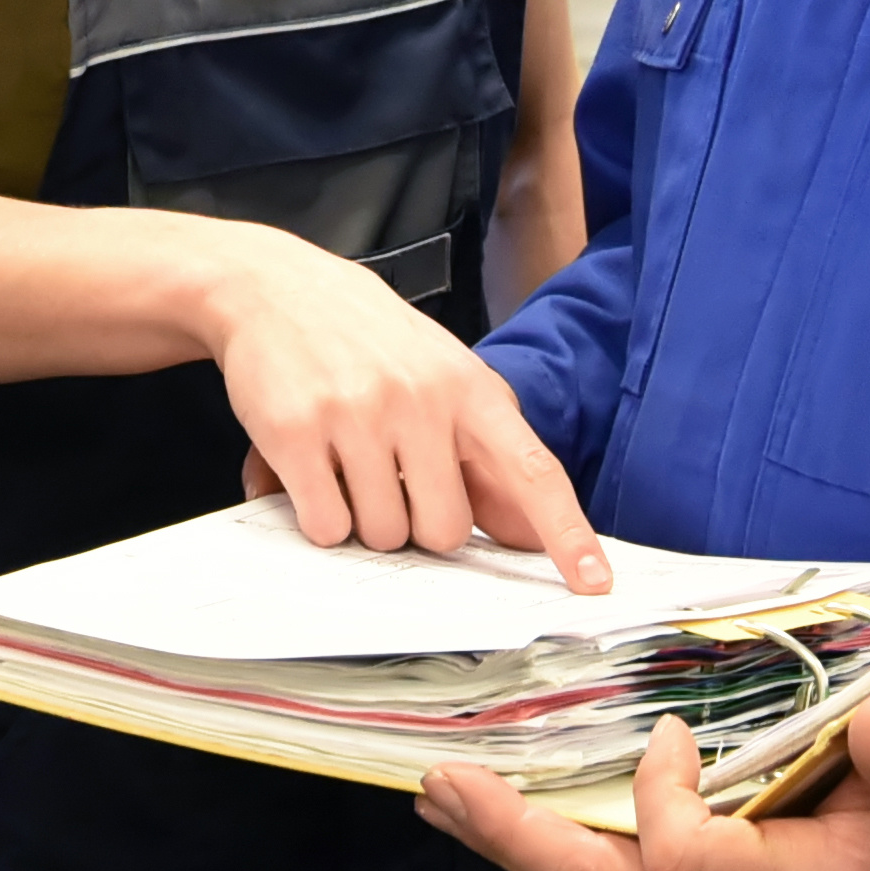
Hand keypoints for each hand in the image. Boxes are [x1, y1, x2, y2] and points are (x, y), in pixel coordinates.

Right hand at [194, 225, 604, 588]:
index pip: (533, 470)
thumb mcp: (442, 378)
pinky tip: (312, 471)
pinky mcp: (297, 432)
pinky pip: (327, 526)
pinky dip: (320, 517)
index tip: (595, 584)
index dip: (567, 533)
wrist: (273, 286)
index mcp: (469, 388)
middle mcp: (420, 399)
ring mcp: (358, 414)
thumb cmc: (367, 340)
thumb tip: (528, 533)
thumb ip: (487, 454)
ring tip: (347, 463)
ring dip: (365, 520)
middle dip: (418, 522)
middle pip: (446, 531)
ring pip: (384, 534)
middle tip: (391, 478)